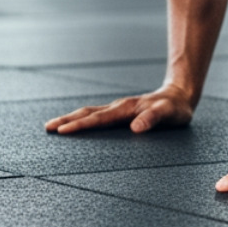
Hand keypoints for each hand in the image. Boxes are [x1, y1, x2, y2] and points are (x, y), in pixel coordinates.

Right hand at [45, 85, 194, 134]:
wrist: (180, 95)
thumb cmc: (175, 108)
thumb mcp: (169, 114)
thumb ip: (153, 119)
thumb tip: (136, 128)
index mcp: (126, 109)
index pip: (98, 119)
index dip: (80, 125)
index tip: (62, 131)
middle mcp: (118, 107)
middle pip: (87, 113)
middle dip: (67, 120)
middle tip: (47, 128)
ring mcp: (118, 109)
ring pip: (90, 112)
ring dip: (71, 118)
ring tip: (53, 126)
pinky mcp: (121, 112)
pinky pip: (97, 115)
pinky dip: (82, 119)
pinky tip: (76, 125)